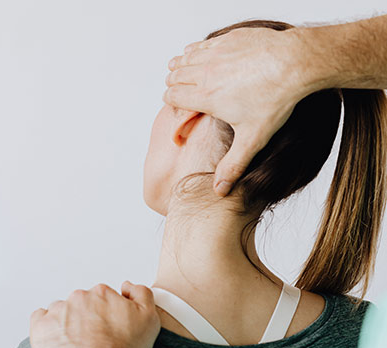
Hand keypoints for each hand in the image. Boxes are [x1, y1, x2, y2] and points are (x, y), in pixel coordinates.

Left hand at [30, 281, 160, 347]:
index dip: (107, 313)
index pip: (102, 297)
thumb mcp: (149, 317)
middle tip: (94, 338)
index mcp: (102, 292)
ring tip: (75, 343)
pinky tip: (56, 338)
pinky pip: (40, 318)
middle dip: (86, 317)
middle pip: (82, 303)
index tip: (108, 328)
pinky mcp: (40, 327)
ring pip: (62, 311)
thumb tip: (126, 285)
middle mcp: (79, 297)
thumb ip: (141, 292)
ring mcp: (58, 311)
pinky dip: (47, 325)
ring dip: (67, 322)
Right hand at [164, 27, 319, 196]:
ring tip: (182, 72)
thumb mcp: (253, 139)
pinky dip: (196, 50)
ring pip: (184, 57)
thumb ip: (233, 165)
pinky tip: (202, 55)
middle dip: (173, 84)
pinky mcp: (229, 39)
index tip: (175, 105)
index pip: (173, 96)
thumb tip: (219, 190)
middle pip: (175, 75)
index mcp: (207, 97)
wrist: (296, 63)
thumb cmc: (275, 99)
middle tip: (178, 90)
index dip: (170, 101)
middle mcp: (206, 72)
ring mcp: (217, 53)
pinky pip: (202, 43)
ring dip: (180, 65)